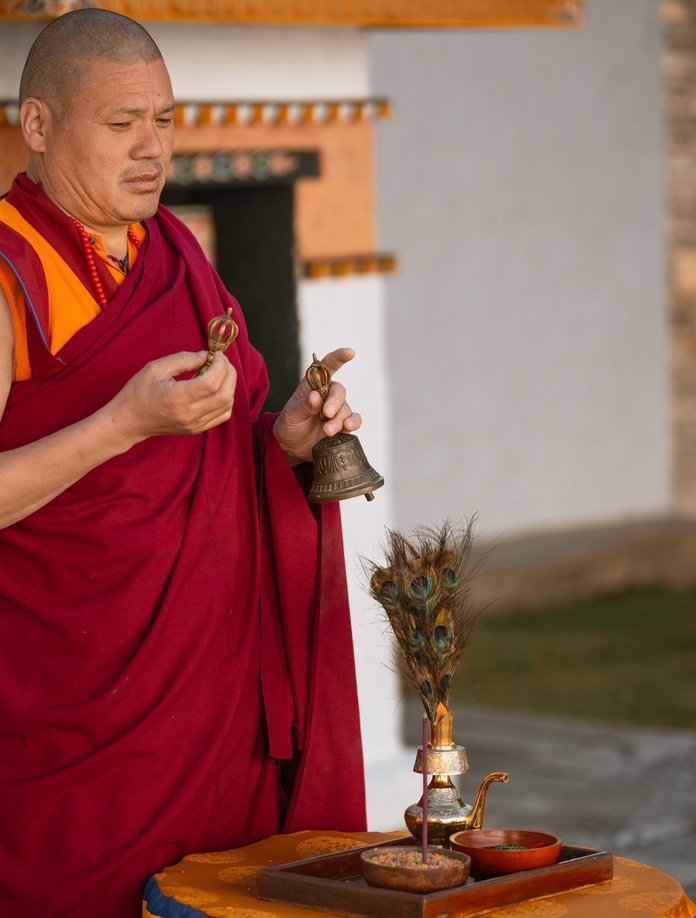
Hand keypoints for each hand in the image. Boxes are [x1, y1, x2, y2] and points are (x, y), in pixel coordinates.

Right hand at [104, 350, 236, 444]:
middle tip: (220, 361)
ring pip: (227, 405)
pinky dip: (225, 399)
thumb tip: (206, 356)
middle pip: (225, 394)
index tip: (216, 354)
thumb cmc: (138, 392)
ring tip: (217, 373)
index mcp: (177, 398)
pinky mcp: (197, 429)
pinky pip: (223, 415)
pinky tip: (215, 388)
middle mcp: (189, 414)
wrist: (129, 421)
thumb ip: (183, 359)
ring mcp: (195, 425)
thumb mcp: (156, 368)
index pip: (212, 383)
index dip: (220, 365)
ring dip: (229, 385)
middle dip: (229, 373)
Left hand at [273, 347, 361, 465]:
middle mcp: (327, 394)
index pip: (328, 366)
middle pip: (338, 391)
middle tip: (327, 413)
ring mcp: (337, 410)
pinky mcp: (342, 424)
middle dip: (335, 402)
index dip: (339, 357)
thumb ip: (303, 406)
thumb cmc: (290, 424)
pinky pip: (354, 420)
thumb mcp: (291, 415)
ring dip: (339, 419)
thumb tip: (316, 397)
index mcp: (313, 385)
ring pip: (346, 409)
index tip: (350, 353)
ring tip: (327, 431)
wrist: (291, 446)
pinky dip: (354, 423)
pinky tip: (348, 427)